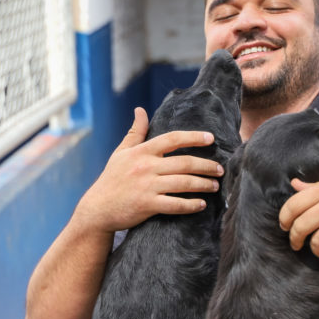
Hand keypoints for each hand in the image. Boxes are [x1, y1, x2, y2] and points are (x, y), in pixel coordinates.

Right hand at [74, 107, 224, 232]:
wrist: (97, 209)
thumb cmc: (112, 179)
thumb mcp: (121, 152)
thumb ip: (135, 132)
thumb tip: (140, 109)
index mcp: (141, 152)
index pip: (173, 139)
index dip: (194, 137)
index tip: (211, 138)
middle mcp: (146, 167)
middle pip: (184, 162)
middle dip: (207, 166)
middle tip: (220, 169)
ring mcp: (147, 186)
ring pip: (184, 183)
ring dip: (203, 185)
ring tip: (215, 186)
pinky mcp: (147, 205)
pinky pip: (175, 205)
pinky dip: (191, 205)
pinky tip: (201, 205)